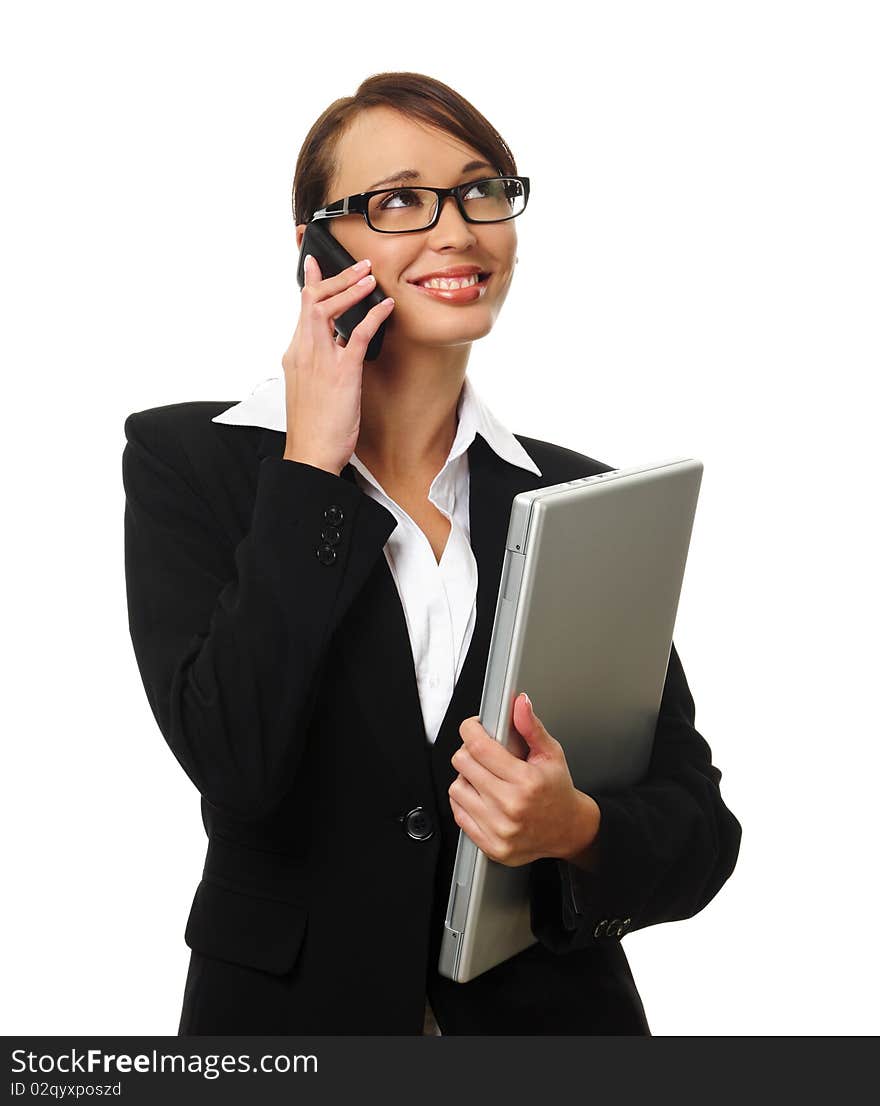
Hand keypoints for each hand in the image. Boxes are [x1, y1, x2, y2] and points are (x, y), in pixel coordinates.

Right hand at [280, 254, 394, 474]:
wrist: (310, 454)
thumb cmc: (312, 426)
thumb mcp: (309, 388)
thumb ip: (318, 363)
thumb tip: (337, 346)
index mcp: (294, 355)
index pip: (301, 309)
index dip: (310, 284)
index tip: (314, 264)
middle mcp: (303, 352)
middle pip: (313, 300)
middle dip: (336, 277)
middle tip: (357, 264)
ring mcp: (320, 361)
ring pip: (329, 309)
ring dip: (350, 288)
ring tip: (369, 276)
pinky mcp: (342, 373)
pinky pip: (358, 335)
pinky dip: (373, 316)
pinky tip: (386, 306)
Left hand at [448, 693, 600, 867]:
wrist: (569, 831)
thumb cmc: (558, 791)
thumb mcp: (551, 754)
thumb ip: (531, 727)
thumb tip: (520, 703)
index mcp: (526, 781)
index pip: (480, 747)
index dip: (470, 730)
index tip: (472, 727)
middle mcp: (511, 806)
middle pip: (463, 764)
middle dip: (468, 751)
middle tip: (480, 752)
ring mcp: (500, 828)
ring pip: (456, 788)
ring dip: (465, 778)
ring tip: (483, 777)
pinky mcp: (491, 845)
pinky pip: (459, 814)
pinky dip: (465, 801)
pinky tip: (480, 796)